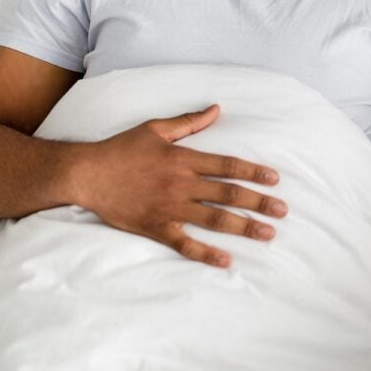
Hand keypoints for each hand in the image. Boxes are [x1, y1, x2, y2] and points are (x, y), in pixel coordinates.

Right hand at [74, 104, 285, 267]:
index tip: (275, 180)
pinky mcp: (156, 227)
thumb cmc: (121, 149)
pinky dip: (206, 253)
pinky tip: (226, 261)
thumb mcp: (156, 129)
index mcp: (184, 159)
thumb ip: (189, 122)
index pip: (228, 166)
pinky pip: (185, 244)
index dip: (254, 172)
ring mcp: (170, 208)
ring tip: (268, 233)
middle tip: (283, 211)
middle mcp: (182, 184)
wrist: (86, 174)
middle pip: (229, 194)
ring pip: (214, 219)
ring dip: (244, 227)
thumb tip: (217, 110)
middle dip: (259, 202)